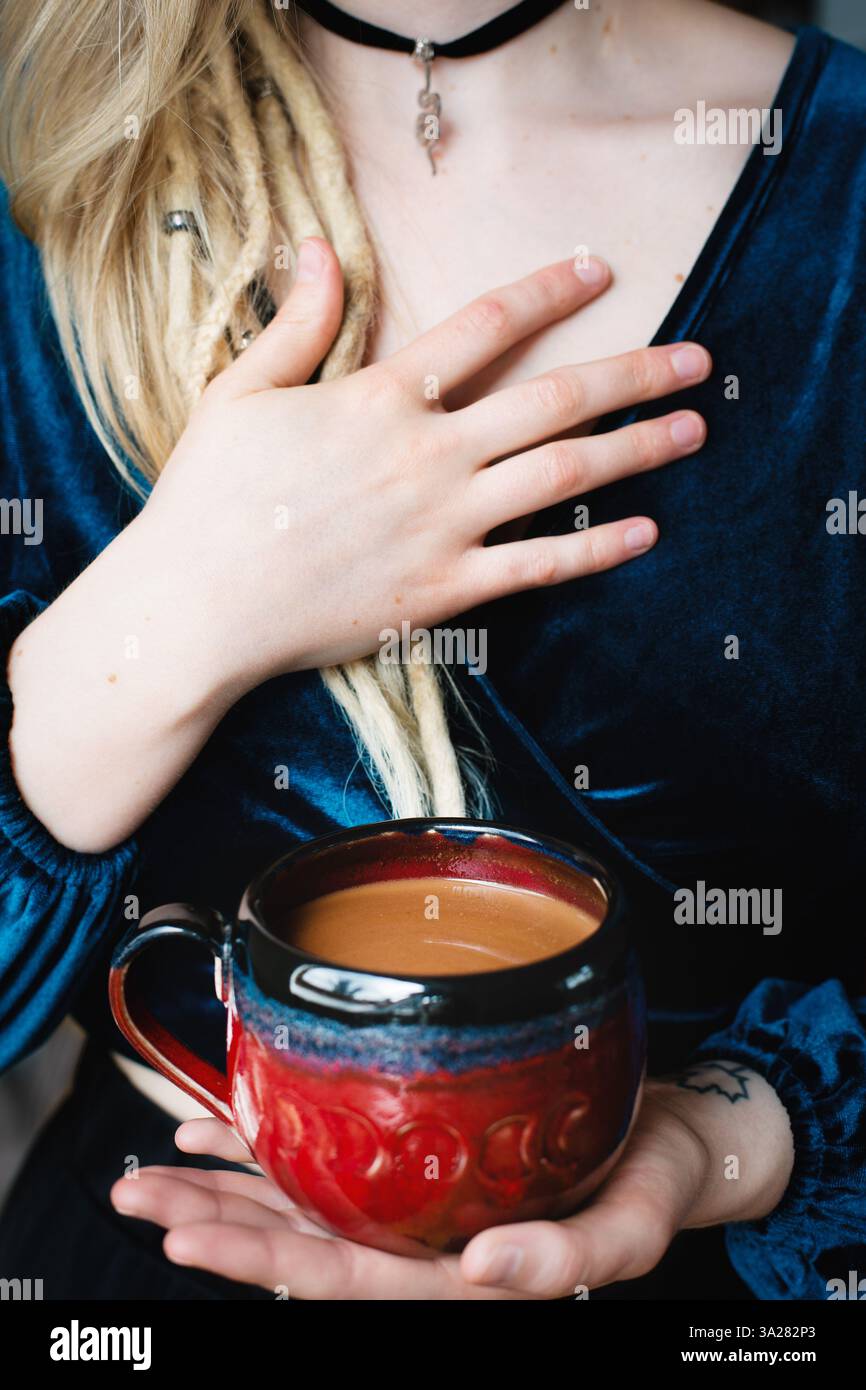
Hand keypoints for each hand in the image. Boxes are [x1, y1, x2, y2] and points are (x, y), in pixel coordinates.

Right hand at [8, 238, 709, 851]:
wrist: (198, 605)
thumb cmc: (209, 498)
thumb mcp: (243, 391)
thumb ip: (299, 321)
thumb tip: (321, 245)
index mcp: (381, 396)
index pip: (485, 325)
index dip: (548, 290)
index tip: (600, 270)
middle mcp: (429, 453)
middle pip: (555, 398)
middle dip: (634, 373)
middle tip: (699, 361)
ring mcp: (443, 525)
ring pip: (564, 476)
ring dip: (637, 450)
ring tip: (694, 431)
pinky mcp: (443, 591)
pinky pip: (537, 567)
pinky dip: (595, 550)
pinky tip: (645, 534)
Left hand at [110, 1061, 792, 1298]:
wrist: (668, 1142)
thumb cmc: (653, 1183)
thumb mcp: (629, 1229)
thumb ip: (566, 1257)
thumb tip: (489, 1269)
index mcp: (457, 1272)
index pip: (341, 1277)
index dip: (262, 1258)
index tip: (190, 1236)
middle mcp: (417, 1242)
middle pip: (298, 1243)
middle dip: (214, 1223)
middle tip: (138, 1199)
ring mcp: (409, 1203)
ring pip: (299, 1203)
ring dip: (221, 1189)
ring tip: (150, 1172)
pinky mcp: (413, 1161)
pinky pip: (325, 1160)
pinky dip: (264, 1147)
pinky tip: (211, 1131)